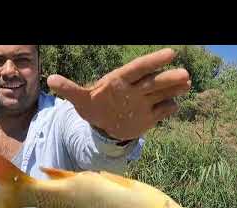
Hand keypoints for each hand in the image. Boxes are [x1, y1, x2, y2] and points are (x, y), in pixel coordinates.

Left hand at [47, 48, 190, 140]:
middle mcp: (136, 89)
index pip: (138, 69)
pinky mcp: (149, 116)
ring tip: (187, 83)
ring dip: (174, 89)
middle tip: (185, 74)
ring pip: (162, 93)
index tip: (170, 53)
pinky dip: (167, 109)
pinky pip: (161, 111)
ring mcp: (144, 102)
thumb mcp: (79, 100)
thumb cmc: (92, 107)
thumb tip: (49, 80)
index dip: (153, 62)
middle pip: (154, 82)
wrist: (103, 124)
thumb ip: (69, 90)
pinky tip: (174, 106)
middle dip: (168, 78)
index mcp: (121, 80)